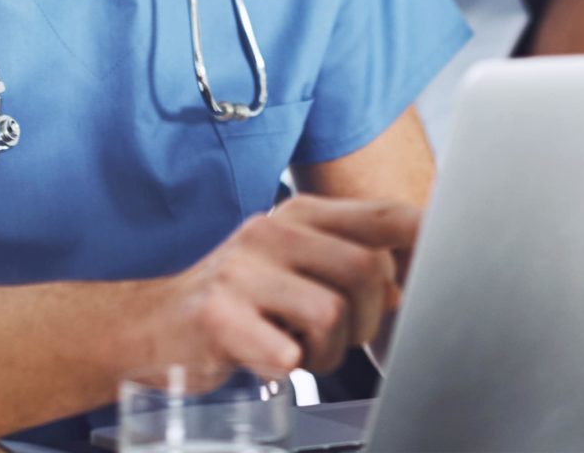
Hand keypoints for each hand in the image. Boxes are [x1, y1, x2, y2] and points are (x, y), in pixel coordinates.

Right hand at [133, 196, 419, 380]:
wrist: (149, 326)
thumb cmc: (236, 301)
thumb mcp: (291, 264)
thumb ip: (347, 262)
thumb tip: (407, 287)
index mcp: (299, 214)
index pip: (384, 216)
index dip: (424, 246)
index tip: (434, 277)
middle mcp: (271, 231)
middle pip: (369, 270)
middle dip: (367, 321)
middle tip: (337, 337)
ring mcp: (242, 270)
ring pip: (333, 314)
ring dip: (327, 352)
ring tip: (299, 352)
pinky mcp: (217, 315)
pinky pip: (287, 353)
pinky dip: (287, 369)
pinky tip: (269, 361)